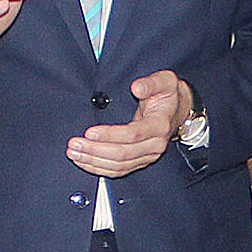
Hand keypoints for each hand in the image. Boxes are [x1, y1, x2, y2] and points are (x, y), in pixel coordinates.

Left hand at [68, 71, 192, 177]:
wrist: (177, 110)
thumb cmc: (167, 95)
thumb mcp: (164, 81)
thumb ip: (150, 83)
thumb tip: (136, 87)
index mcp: (159, 125)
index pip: (133, 135)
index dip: (110, 135)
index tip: (90, 132)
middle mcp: (155, 144)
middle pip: (122, 154)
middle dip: (95, 150)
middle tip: (75, 144)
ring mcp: (147, 155)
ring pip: (119, 166)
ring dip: (94, 161)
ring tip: (74, 153)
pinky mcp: (140, 161)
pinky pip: (119, 170)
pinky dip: (100, 168)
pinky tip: (85, 162)